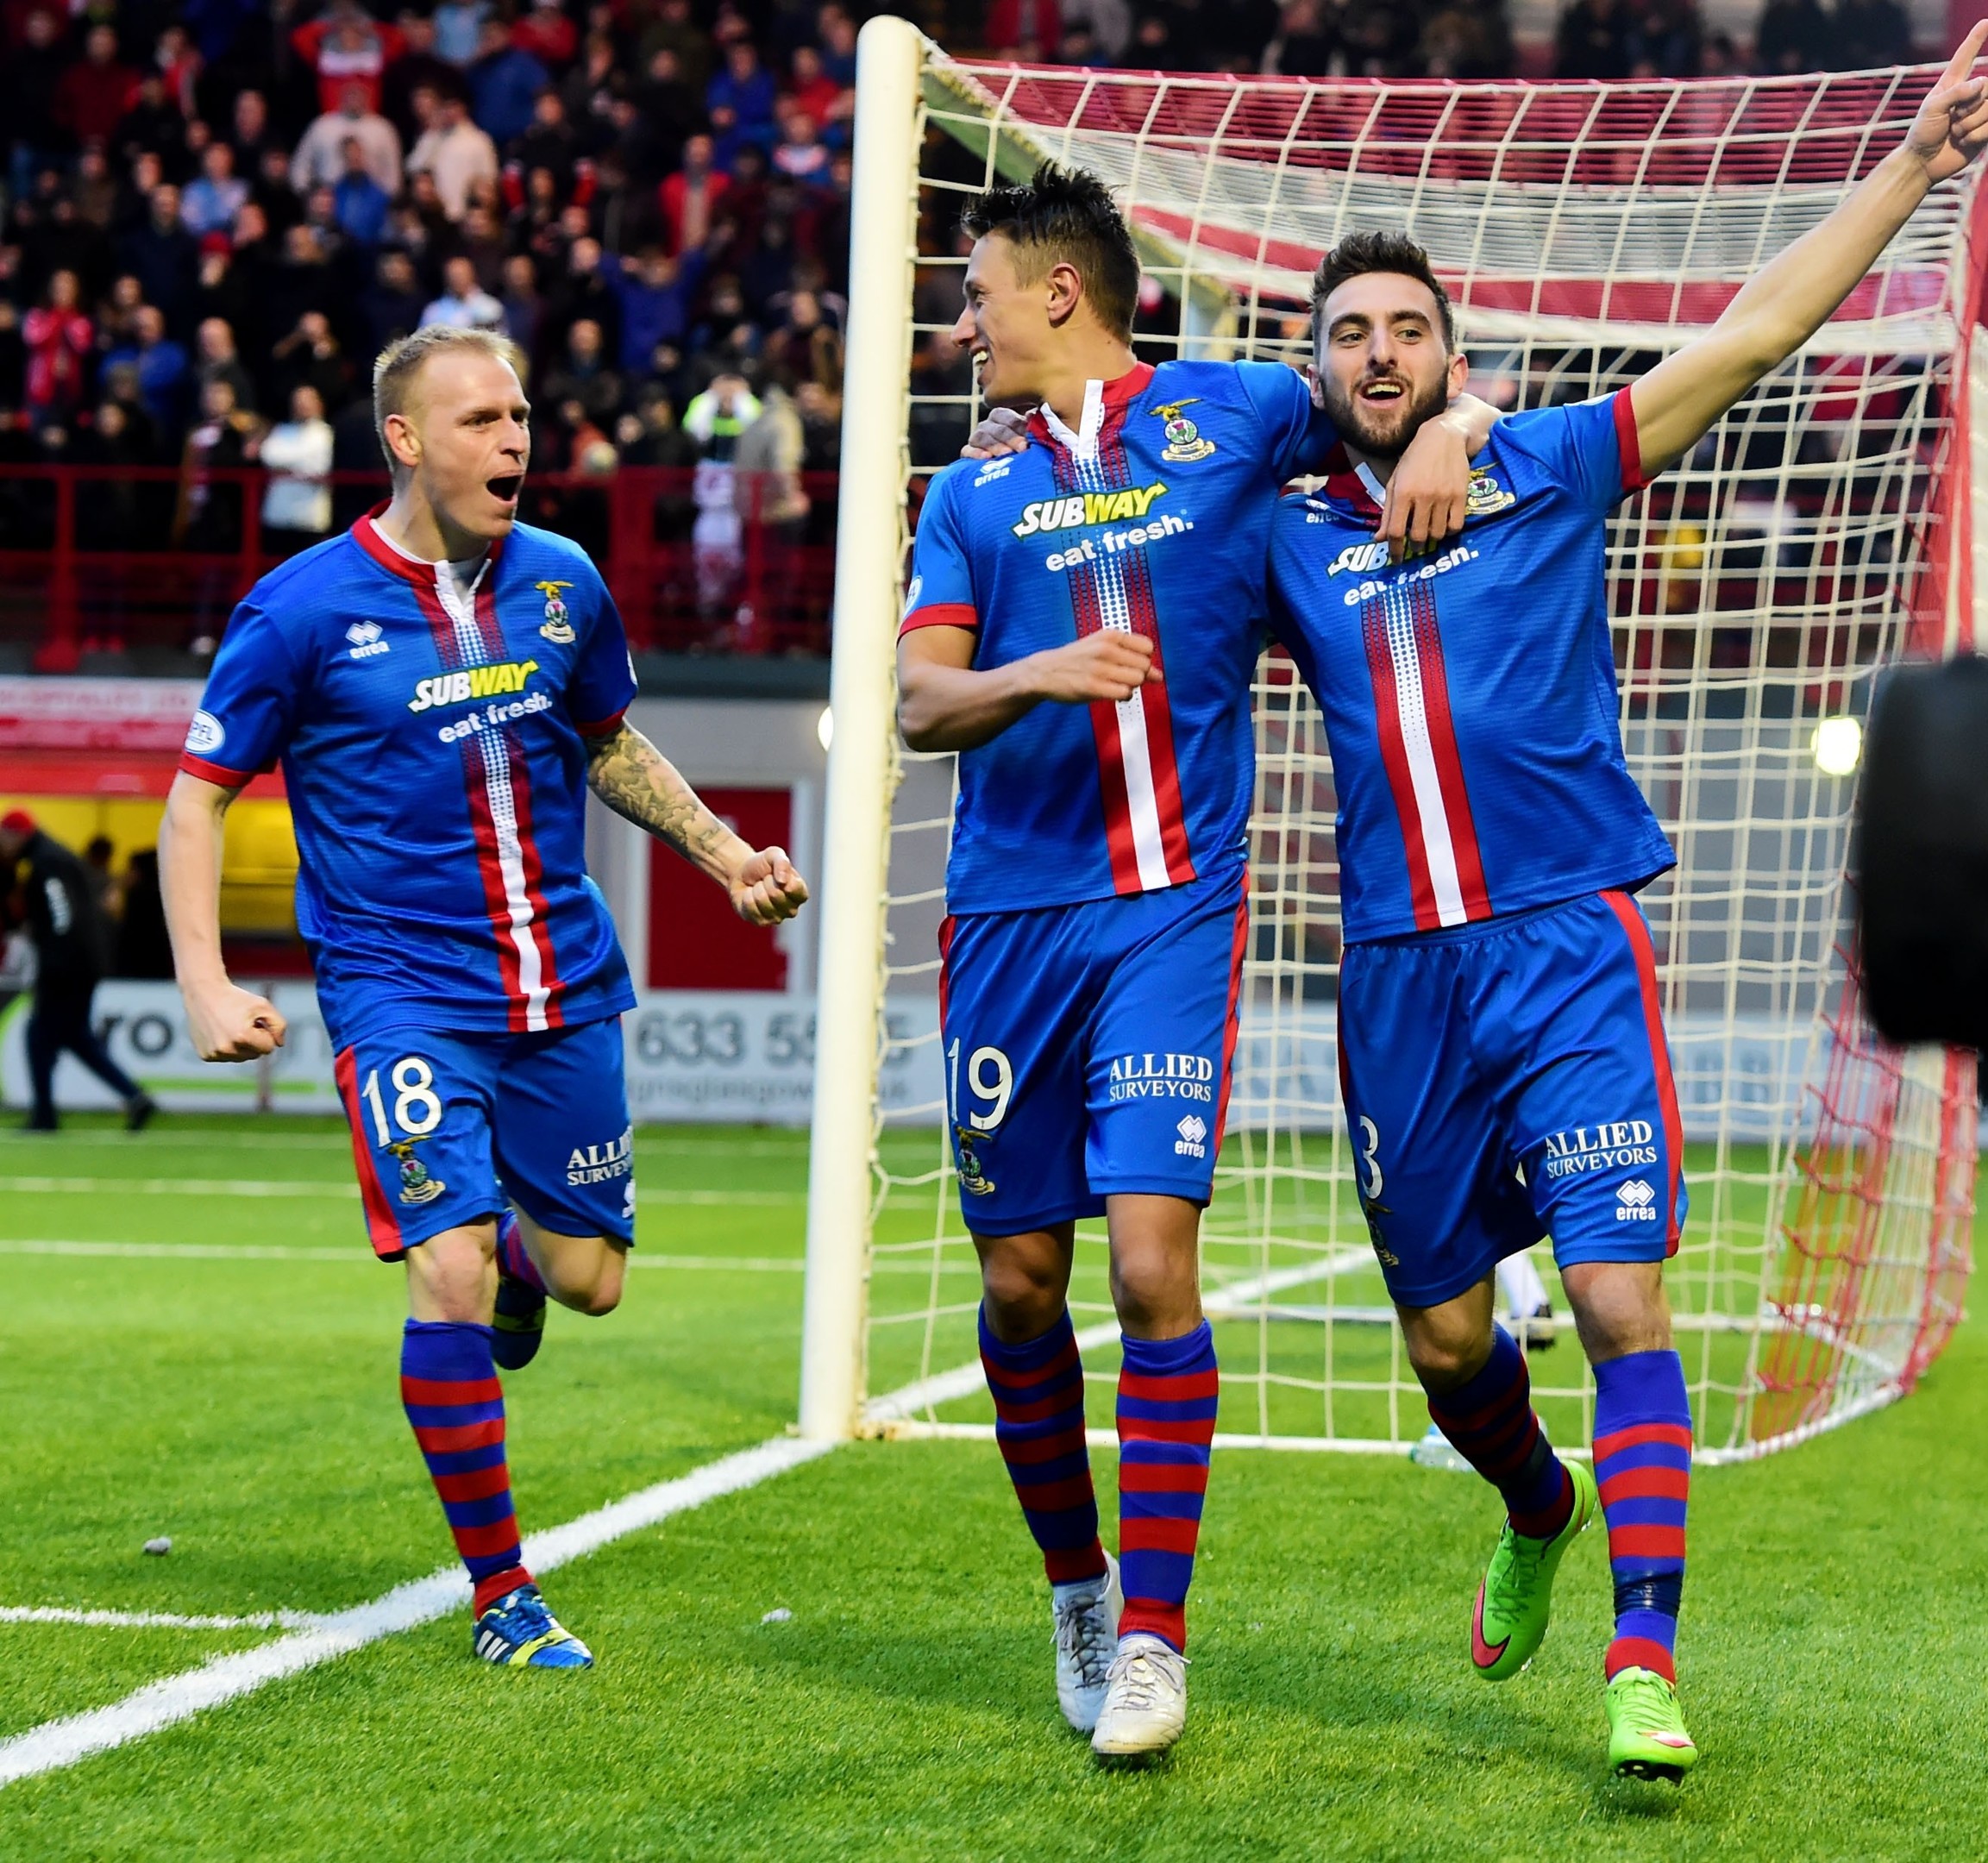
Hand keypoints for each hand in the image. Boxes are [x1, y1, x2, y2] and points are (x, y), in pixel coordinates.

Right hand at [183, 978, 286, 1061]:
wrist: (204, 993)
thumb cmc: (237, 999)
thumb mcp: (263, 1006)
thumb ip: (279, 1025)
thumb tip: (279, 1045)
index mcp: (242, 1037)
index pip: (268, 1048)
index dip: (266, 1033)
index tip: (256, 1022)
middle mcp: (226, 1049)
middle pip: (255, 1055)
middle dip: (254, 1040)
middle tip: (242, 1023)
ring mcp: (214, 1054)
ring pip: (241, 1058)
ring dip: (241, 1045)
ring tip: (232, 1026)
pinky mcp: (205, 1056)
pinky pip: (226, 1058)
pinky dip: (228, 1047)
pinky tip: (221, 1032)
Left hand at [729, 845, 809, 924]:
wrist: (742, 874)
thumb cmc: (762, 865)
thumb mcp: (773, 855)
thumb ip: (782, 862)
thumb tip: (783, 881)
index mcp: (800, 893)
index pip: (794, 889)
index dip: (781, 877)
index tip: (776, 873)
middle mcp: (792, 909)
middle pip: (775, 894)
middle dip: (766, 882)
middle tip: (765, 880)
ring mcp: (777, 918)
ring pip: (761, 900)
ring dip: (756, 889)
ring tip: (758, 887)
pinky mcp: (761, 922)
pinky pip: (750, 908)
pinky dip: (747, 897)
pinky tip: (751, 896)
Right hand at [962, 405, 1030, 458]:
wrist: (1010, 481)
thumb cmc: (1026, 458)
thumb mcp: (1032, 443)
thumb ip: (1033, 428)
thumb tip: (1031, 415)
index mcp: (1004, 418)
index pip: (1008, 418)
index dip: (1018, 426)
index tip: (1027, 440)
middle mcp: (989, 425)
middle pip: (996, 428)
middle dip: (1010, 438)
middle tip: (1022, 448)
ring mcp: (977, 438)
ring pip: (982, 436)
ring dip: (995, 445)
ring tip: (1006, 454)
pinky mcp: (967, 453)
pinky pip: (967, 450)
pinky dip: (975, 453)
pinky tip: (986, 458)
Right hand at [1027, 629, 1158, 703]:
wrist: (1045, 672)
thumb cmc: (1077, 660)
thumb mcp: (1101, 648)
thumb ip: (1131, 657)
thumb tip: (1159, 675)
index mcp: (1110, 635)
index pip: (1148, 647)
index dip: (1143, 659)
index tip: (1130, 665)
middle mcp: (1106, 649)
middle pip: (1145, 665)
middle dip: (1139, 675)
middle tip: (1122, 678)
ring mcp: (1099, 668)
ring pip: (1137, 680)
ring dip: (1131, 687)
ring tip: (1116, 685)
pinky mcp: (1093, 687)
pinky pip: (1125, 693)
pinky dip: (1123, 697)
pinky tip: (1112, 694)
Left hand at [1377, 412, 1472, 559]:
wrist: (1445, 437)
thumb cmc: (1414, 460)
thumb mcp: (1395, 482)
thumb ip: (1387, 512)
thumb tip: (1379, 539)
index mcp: (1403, 493)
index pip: (1396, 532)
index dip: (1395, 550)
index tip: (1396, 560)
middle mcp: (1423, 496)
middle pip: (1418, 537)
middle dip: (1414, 547)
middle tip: (1414, 546)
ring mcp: (1444, 496)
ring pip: (1437, 534)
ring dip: (1432, 540)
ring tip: (1429, 534)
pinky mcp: (1462, 496)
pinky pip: (1456, 526)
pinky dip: (1448, 531)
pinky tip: (1444, 526)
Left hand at [1906, 22, 1987, 184]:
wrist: (1923, 163)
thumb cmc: (1922, 134)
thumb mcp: (1932, 109)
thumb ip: (1956, 92)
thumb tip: (1982, 82)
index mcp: (1951, 85)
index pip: (1965, 57)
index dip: (1975, 40)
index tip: (1985, 22)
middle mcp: (1968, 95)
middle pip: (1987, 85)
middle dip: (1969, 105)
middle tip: (1953, 119)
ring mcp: (1978, 111)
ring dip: (1971, 122)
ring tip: (1955, 131)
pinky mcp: (1985, 129)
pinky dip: (1976, 134)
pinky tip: (1964, 141)